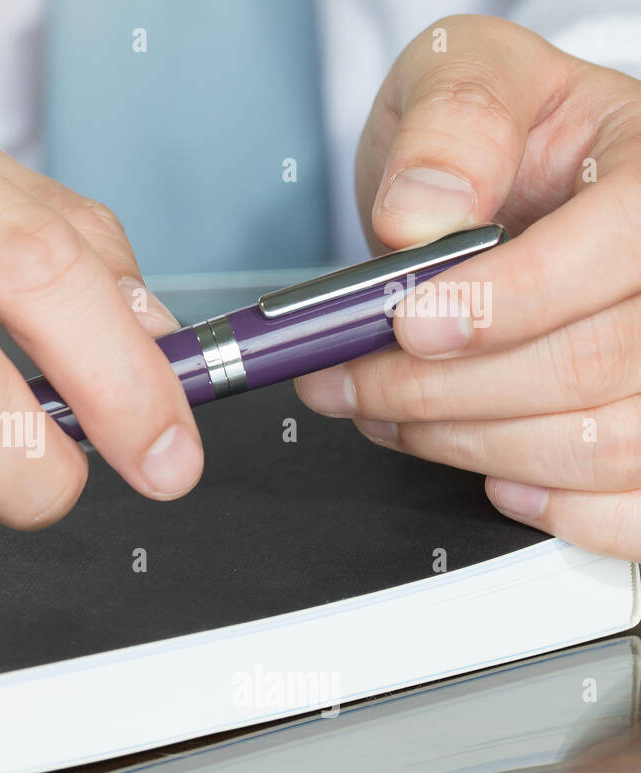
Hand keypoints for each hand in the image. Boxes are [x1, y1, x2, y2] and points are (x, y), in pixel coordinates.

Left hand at [295, 15, 640, 559]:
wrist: (510, 180)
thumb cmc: (498, 133)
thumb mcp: (463, 77)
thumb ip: (452, 126)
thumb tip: (417, 214)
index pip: (620, 247)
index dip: (505, 302)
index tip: (407, 323)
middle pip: (597, 365)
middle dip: (444, 389)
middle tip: (350, 379)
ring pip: (607, 444)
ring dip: (469, 445)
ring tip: (388, 414)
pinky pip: (635, 506)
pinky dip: (552, 506)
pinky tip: (488, 471)